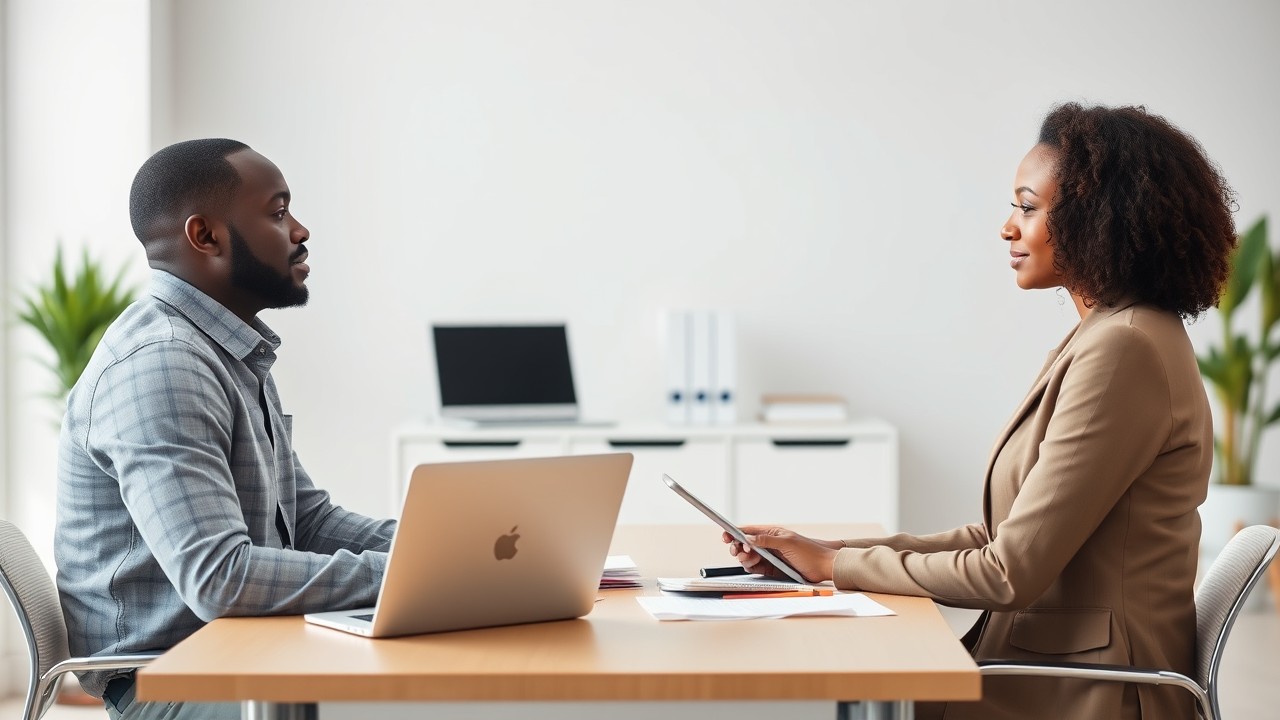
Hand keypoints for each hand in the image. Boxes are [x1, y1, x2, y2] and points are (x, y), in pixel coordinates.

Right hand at [721, 525, 841, 582]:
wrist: (823, 567)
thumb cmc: (809, 551)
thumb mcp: (787, 543)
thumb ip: (766, 540)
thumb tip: (748, 538)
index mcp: (772, 533)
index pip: (749, 530)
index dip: (735, 532)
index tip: (726, 536)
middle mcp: (768, 544)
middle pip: (745, 544)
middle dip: (738, 547)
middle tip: (739, 552)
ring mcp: (769, 556)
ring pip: (748, 557)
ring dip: (745, 558)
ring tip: (750, 559)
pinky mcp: (771, 568)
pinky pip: (755, 568)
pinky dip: (751, 567)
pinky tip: (752, 566)